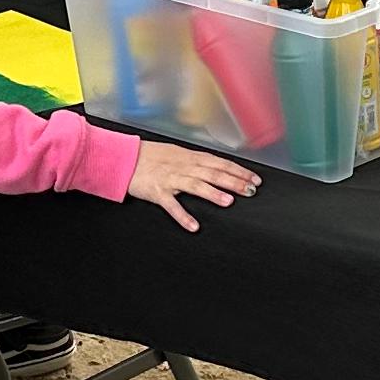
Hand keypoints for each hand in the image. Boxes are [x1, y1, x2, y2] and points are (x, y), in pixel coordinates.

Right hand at [126, 140, 257, 231]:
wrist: (124, 158)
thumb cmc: (150, 156)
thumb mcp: (176, 153)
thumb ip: (195, 161)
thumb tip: (216, 167)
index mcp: (190, 157)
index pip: (220, 163)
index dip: (238, 171)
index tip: (254, 178)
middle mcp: (183, 167)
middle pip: (213, 173)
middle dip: (233, 181)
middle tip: (250, 189)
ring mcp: (170, 179)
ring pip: (196, 185)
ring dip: (213, 193)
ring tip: (229, 201)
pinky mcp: (157, 192)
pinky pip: (171, 205)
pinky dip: (183, 216)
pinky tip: (194, 226)